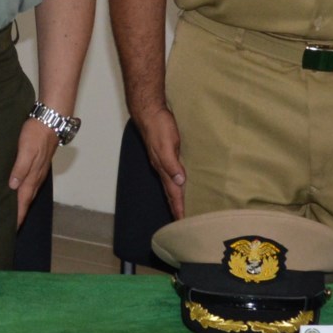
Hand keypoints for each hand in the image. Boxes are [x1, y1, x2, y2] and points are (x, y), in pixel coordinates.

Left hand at [8, 117, 59, 222]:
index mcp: (32, 175)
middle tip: (13, 225)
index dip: (19, 214)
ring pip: (30, 192)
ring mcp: (39, 170)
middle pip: (27, 199)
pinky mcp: (39, 164)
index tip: (14, 228)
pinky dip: (25, 191)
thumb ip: (20, 168)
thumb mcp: (25, 150)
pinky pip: (31, 183)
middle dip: (21, 213)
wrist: (50, 120)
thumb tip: (13, 186)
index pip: (23, 200)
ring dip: (23, 203)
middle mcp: (36, 176)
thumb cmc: (36, 134)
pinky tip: (21, 190)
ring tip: (16, 212)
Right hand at [131, 103, 186, 219]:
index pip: (173, 193)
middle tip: (183, 221)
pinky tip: (180, 183)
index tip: (182, 222)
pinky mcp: (167, 154)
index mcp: (163, 168)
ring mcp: (164, 161)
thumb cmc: (159, 126)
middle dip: (176, 207)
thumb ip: (172, 164)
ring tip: (181, 208)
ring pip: (171, 184)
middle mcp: (163, 167)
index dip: (178, 207)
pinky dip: (177, 183)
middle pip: (171, 192)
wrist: (149, 111)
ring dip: (176, 197)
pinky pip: (173, 174)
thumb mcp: (167, 145)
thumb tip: (179, 182)